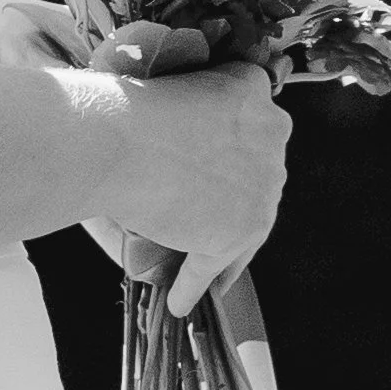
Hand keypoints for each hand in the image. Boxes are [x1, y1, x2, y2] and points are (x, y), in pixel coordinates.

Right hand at [97, 51, 289, 320]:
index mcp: (252, 88)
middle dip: (234, 200)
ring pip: (243, 227)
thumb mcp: (174, 91)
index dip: (235, 150)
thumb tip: (181, 155)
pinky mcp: (240, 229)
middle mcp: (271, 136)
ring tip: (191, 272)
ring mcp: (261, 187)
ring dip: (216, 251)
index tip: (223, 169)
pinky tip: (178, 300)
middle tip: (204, 221)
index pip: (251, 125)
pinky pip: (212, 265)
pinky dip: (193, 285)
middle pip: (256, 178)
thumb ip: (191, 122)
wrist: (119, 136)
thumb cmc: (125, 106)